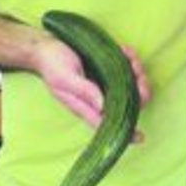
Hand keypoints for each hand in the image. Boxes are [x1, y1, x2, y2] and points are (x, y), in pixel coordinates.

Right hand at [34, 34, 150, 134]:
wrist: (44, 47)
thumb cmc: (52, 64)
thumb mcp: (65, 78)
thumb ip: (84, 91)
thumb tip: (103, 107)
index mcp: (88, 107)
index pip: (109, 125)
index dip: (126, 133)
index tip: (140, 137)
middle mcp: (99, 99)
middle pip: (129, 104)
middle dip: (141, 88)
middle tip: (136, 68)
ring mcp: (104, 85)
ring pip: (132, 86)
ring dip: (137, 71)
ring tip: (129, 55)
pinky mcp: (106, 71)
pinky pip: (126, 71)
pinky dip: (130, 60)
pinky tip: (124, 50)